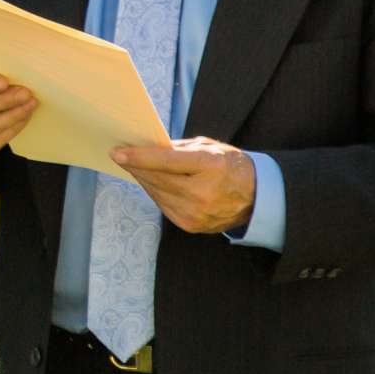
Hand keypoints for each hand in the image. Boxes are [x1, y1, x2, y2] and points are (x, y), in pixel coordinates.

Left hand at [112, 138, 255, 234]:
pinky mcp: (191, 225)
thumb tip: (146, 148)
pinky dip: (155, 192)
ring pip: (156, 193)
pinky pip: (163, 205)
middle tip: (120, 155)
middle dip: (135, 167)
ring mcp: (196, 213)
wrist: (256, 197)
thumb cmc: (230, 165)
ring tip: (133, 166)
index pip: (166, 161)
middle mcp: (203, 193)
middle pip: (157, 179)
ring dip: (143, 179)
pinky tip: (150, 182)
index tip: (117, 152)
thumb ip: (178, 148)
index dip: (139, 157)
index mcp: (210, 166)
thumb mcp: (209, 147)